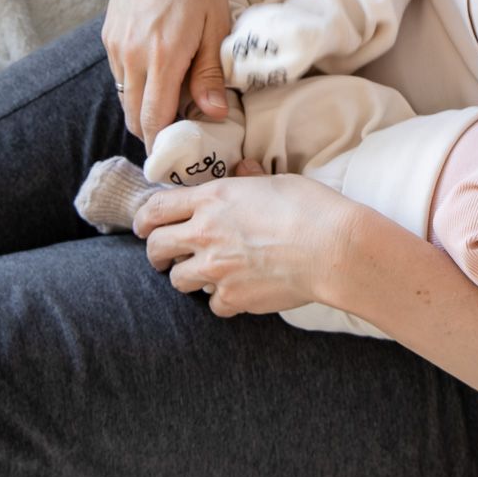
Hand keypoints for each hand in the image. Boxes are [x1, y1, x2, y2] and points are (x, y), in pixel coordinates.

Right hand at [103, 0, 231, 141]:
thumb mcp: (215, 24)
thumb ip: (210, 73)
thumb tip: (214, 113)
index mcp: (161, 57)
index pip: (153, 120)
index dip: (162, 145)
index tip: (176, 159)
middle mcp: (130, 55)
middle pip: (133, 115)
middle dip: (153, 130)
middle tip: (178, 134)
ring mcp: (115, 43)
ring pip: (124, 94)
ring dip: (143, 104)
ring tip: (173, 98)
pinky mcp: (108, 32)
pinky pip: (119, 72)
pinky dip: (136, 81)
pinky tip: (158, 69)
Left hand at [133, 159, 362, 316]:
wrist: (333, 248)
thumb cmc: (311, 207)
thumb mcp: (277, 181)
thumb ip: (249, 180)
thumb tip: (243, 171)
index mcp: (213, 198)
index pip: (158, 208)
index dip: (144, 219)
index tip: (144, 227)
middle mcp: (206, 233)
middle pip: (157, 247)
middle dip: (155, 253)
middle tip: (162, 257)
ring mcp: (217, 268)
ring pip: (179, 280)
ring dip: (187, 277)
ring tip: (202, 276)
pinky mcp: (234, 297)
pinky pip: (213, 305)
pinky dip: (222, 301)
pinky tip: (236, 293)